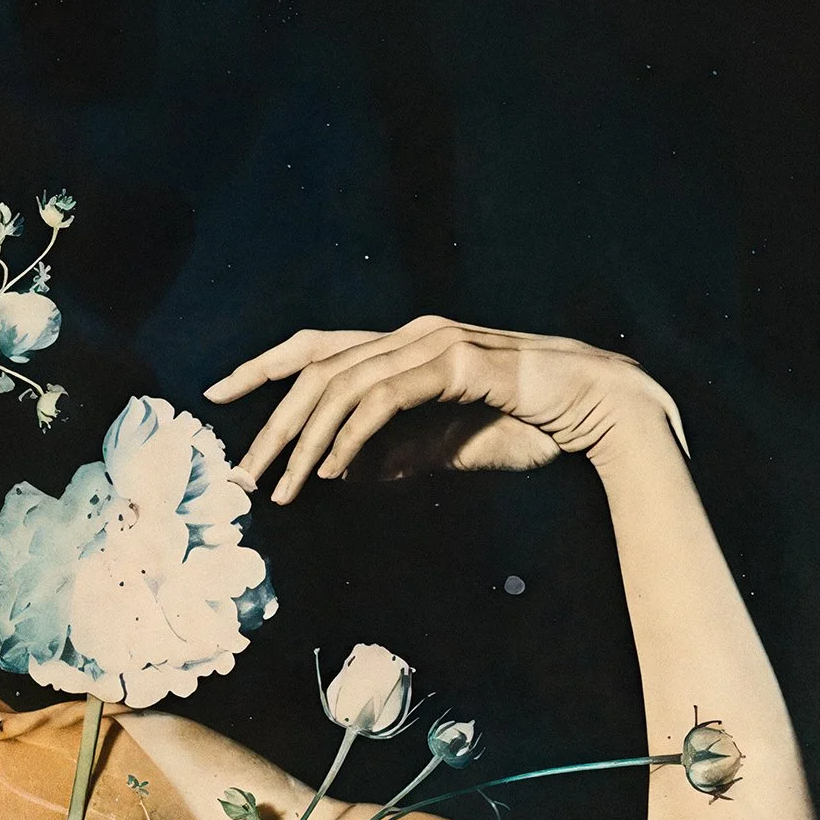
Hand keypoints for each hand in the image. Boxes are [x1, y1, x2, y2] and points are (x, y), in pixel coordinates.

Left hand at [205, 316, 688, 503]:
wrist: (601, 413)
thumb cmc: (531, 428)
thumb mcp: (448, 449)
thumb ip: (397, 455)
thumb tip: (345, 474)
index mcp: (406, 346)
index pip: (317, 347)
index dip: (263, 366)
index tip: (219, 394)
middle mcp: (413, 334)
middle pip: (317, 369)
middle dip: (272, 423)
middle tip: (246, 473)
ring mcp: (435, 342)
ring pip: (342, 385)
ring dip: (305, 440)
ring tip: (282, 486)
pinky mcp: (459, 362)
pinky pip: (385, 399)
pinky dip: (351, 436)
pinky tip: (333, 469)